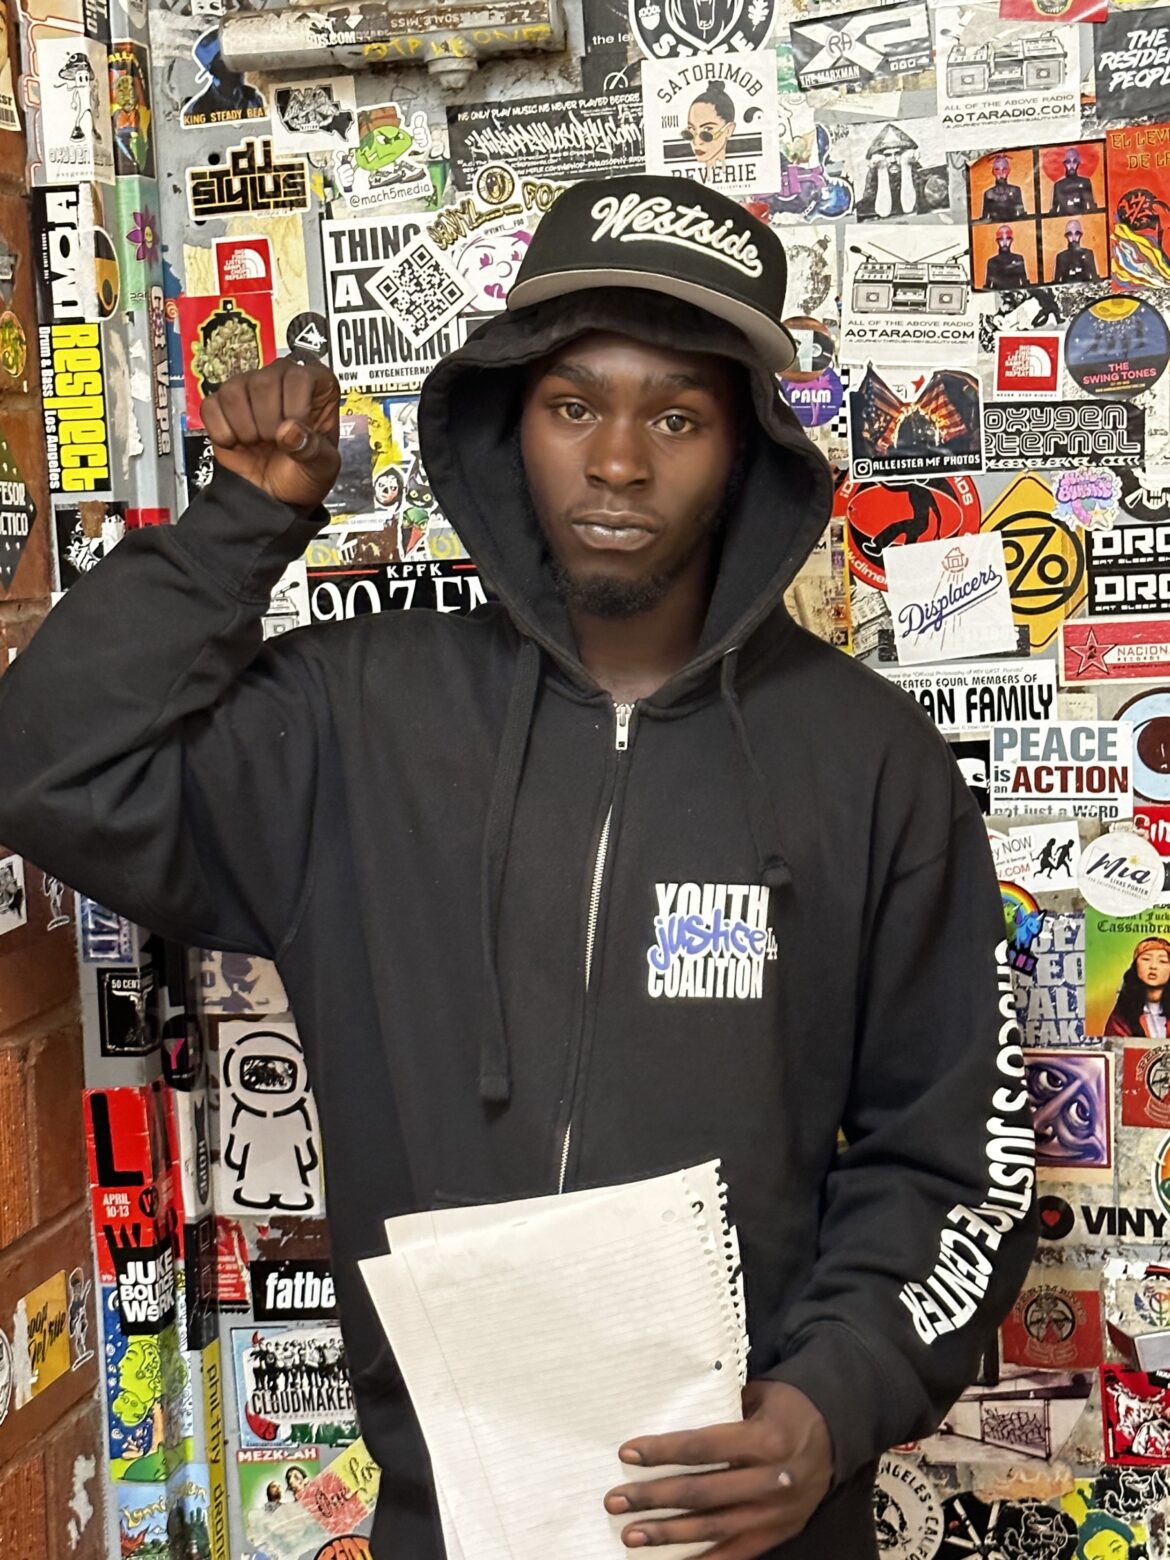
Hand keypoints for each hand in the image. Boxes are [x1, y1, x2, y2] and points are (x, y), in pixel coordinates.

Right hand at [201, 357, 340, 511]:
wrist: (277, 494)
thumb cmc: (304, 472)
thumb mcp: (322, 467)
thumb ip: (313, 450)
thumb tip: (289, 432)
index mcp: (315, 384)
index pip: (299, 378)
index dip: (295, 411)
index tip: (296, 434)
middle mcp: (280, 378)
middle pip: (263, 382)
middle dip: (267, 423)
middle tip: (274, 442)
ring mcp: (248, 387)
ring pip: (233, 391)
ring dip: (245, 428)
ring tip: (257, 441)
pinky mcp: (221, 402)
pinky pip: (210, 406)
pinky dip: (223, 433)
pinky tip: (238, 442)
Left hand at [603, 1381, 831, 1556]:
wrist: (836, 1436)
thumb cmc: (788, 1408)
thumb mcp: (760, 1395)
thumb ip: (721, 1408)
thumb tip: (670, 1413)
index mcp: (764, 1440)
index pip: (702, 1448)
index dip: (662, 1452)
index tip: (627, 1453)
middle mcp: (769, 1481)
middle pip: (700, 1493)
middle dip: (654, 1498)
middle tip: (616, 1501)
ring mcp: (774, 1514)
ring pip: (713, 1529)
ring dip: (668, 1534)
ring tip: (632, 1535)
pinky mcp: (776, 1534)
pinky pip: (734, 1554)